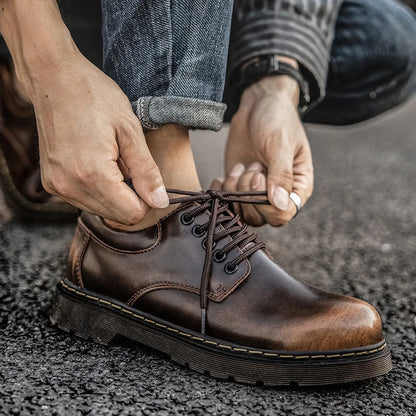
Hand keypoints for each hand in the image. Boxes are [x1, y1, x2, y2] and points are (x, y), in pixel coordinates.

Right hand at [27, 53, 167, 224]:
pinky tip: (97, 163)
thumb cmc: (93, 96)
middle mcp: (70, 186)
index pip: (131, 214)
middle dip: (131, 197)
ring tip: (111, 160)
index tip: (147, 179)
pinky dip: (98, 189)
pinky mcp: (51, 183)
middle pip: (116, 216)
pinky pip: (84, 200)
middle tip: (130, 164)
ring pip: (101, 210)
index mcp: (93, 174)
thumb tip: (160, 202)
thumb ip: (146, 172)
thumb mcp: (130, 131)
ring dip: (114, 193)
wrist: (54, 77)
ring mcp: (57, 186)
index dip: (147, 200)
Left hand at [223, 74, 312, 226]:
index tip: (258, 176)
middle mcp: (277, 194)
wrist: (258, 104)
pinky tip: (221, 176)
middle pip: (260, 217)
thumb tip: (280, 205)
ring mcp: (256, 192)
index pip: (283, 214)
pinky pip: (227, 203)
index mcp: (297, 186)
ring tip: (240, 167)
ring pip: (242, 213)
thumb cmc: (277, 120)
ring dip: (234, 192)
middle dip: (248, 193)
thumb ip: (280, 175)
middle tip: (251, 166)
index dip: (266, 204)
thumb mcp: (280, 144)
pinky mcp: (238, 186)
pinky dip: (221, 192)